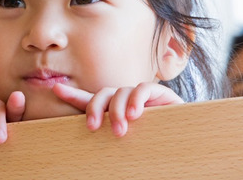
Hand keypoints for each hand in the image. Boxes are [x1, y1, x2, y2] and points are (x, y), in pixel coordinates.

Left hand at [52, 82, 182, 136]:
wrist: (187, 145)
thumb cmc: (154, 148)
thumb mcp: (127, 145)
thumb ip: (107, 142)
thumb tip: (82, 153)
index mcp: (116, 112)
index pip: (91, 101)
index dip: (72, 95)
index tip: (55, 89)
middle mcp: (127, 102)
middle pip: (102, 94)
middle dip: (95, 108)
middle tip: (93, 127)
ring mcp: (143, 97)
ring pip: (121, 92)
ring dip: (117, 110)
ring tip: (121, 129)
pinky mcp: (161, 94)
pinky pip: (144, 89)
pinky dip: (137, 100)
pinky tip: (136, 115)